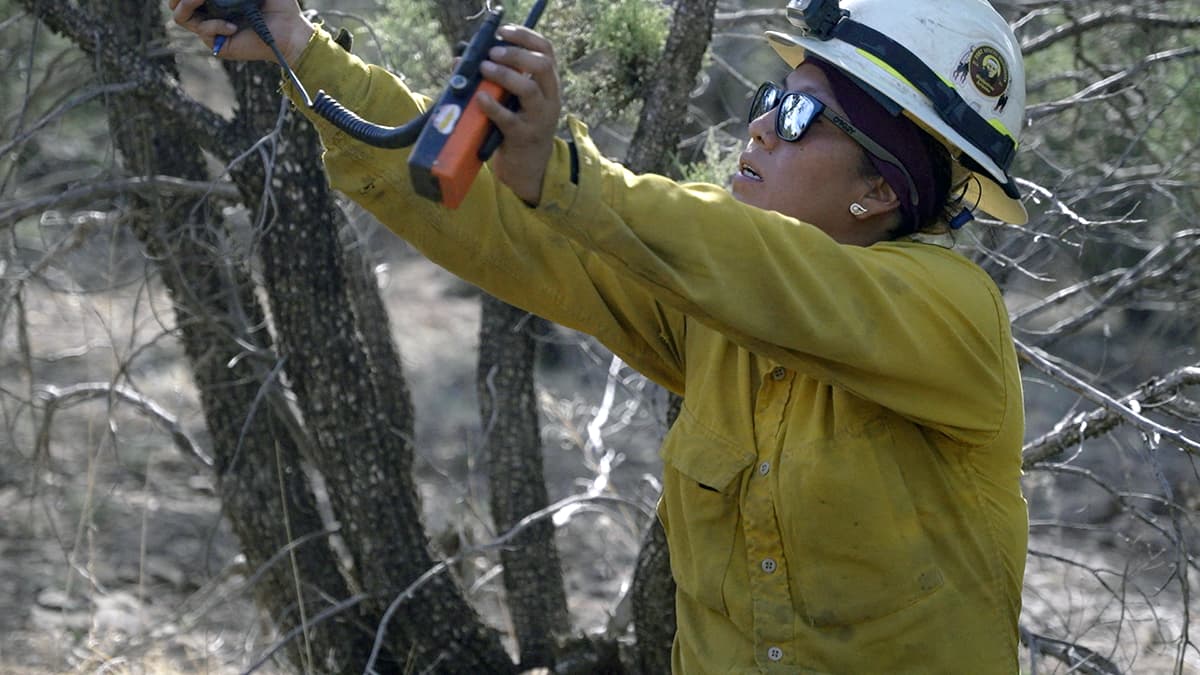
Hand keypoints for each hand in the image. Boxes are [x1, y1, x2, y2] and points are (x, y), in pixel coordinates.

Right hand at [169, 0, 313, 64]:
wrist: (291, 32)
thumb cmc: (278, 5)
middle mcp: (210, 11)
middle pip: (175, 2)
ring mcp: (211, 27)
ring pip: (180, 16)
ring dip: (188, 3)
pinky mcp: (217, 44)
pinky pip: (203, 31)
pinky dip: (214, 25)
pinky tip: (232, 26)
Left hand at [476, 26, 561, 206]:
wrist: (529, 167)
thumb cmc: (519, 127)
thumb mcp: (518, 101)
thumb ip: (501, 80)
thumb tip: (463, 60)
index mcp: (549, 85)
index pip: (546, 51)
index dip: (526, 37)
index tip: (504, 32)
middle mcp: (549, 99)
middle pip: (542, 65)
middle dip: (516, 54)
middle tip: (492, 53)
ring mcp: (538, 119)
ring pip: (528, 89)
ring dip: (504, 75)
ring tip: (484, 68)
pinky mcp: (523, 137)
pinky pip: (508, 119)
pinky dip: (491, 106)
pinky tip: (479, 98)